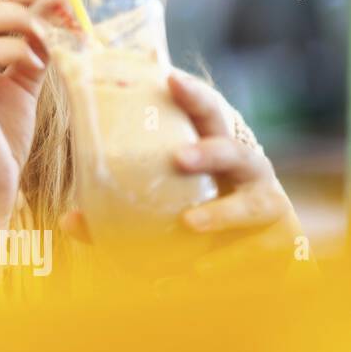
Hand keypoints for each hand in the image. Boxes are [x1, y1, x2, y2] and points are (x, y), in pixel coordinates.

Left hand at [62, 71, 303, 277]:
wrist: (258, 260)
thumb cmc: (196, 219)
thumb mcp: (160, 207)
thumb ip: (115, 212)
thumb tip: (69, 220)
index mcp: (215, 151)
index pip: (208, 113)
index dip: (193, 94)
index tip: (169, 79)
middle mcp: (248, 172)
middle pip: (236, 152)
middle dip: (211, 151)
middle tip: (180, 157)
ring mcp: (269, 206)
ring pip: (252, 205)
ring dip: (221, 213)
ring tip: (189, 223)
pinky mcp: (281, 244)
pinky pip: (255, 254)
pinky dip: (227, 263)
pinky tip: (198, 272)